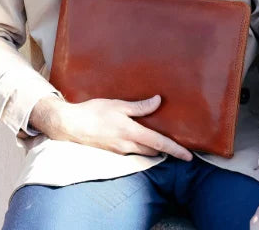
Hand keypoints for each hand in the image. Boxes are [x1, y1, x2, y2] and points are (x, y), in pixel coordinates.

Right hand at [28, 94, 192, 160]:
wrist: (69, 125)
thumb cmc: (93, 112)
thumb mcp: (117, 105)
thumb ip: (139, 106)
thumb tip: (158, 101)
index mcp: (131, 133)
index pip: (160, 144)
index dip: (176, 150)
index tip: (189, 156)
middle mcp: (127, 146)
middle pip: (154, 150)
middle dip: (166, 149)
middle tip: (178, 144)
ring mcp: (119, 151)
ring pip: (143, 151)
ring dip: (152, 147)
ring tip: (161, 139)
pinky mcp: (112, 152)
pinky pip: (131, 151)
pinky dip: (139, 146)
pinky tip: (139, 137)